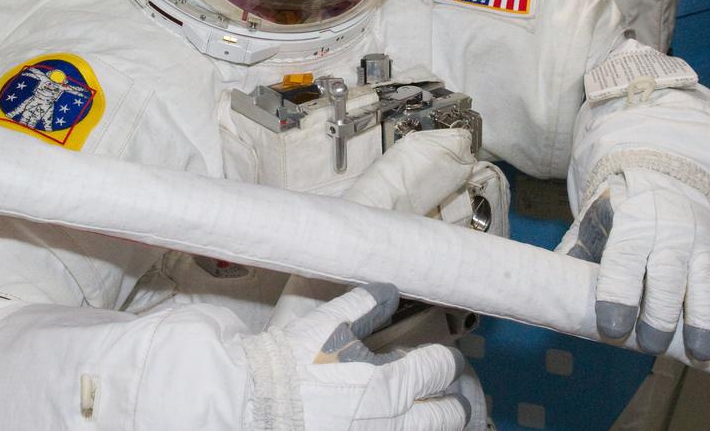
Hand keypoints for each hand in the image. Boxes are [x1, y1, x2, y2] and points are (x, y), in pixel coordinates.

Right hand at [244, 283, 470, 429]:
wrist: (254, 404)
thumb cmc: (291, 364)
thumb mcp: (329, 324)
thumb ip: (366, 306)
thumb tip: (390, 292)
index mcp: (390, 385)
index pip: (440, 370)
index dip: (448, 360)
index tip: (448, 358)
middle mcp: (392, 422)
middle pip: (447, 416)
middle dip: (455, 401)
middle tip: (455, 393)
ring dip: (439, 422)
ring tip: (437, 414)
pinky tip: (402, 423)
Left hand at [556, 167, 709, 360]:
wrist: (665, 178)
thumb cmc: (620, 212)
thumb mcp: (592, 224)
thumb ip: (577, 256)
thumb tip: (551, 294)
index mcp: (631, 220)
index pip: (624, 259)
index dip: (618, 294)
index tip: (613, 328)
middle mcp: (670, 228)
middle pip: (668, 274)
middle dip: (661, 313)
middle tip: (652, 346)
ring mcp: (701, 239)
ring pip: (706, 280)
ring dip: (704, 318)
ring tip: (700, 353)